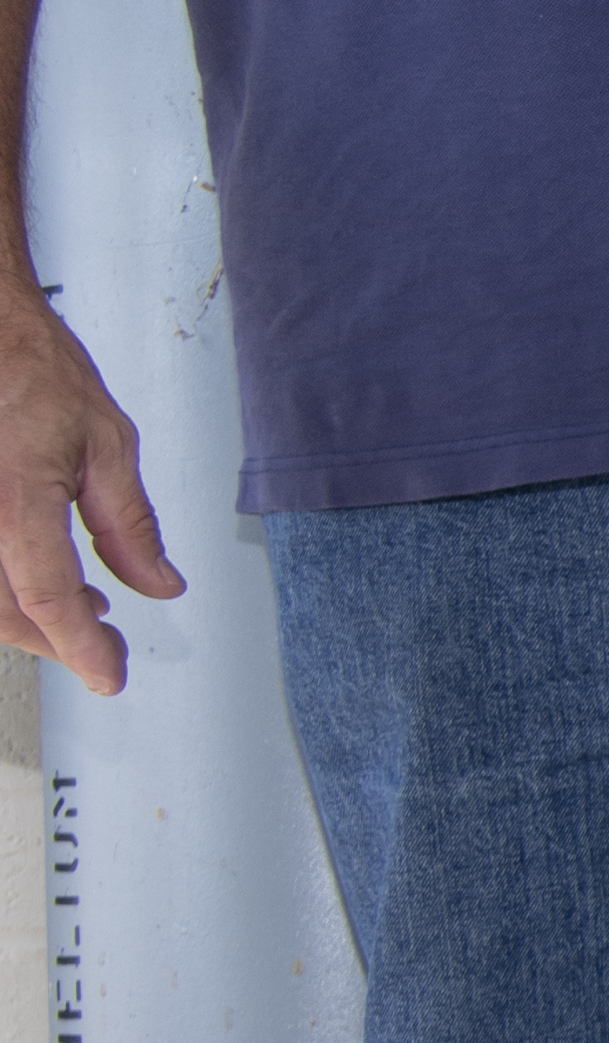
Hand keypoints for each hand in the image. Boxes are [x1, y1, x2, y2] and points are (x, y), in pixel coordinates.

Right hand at [0, 287, 175, 693]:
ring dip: (27, 617)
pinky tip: (35, 580)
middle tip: (105, 641)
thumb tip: (159, 583)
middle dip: (57, 639)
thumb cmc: (30, 368)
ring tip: (79, 607)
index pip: (48, 598)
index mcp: (12, 500)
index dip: (81, 647)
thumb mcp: (106, 442)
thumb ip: (131, 525)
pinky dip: (3, 588)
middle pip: (4, 611)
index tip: (109, 674)